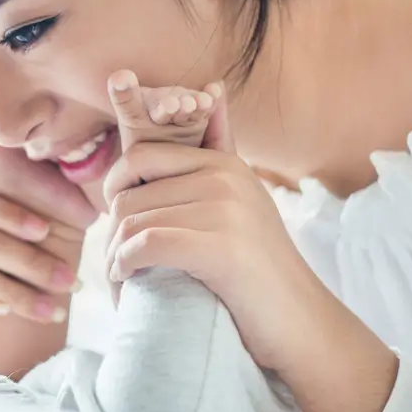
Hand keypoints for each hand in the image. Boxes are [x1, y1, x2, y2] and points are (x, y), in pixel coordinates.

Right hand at [0, 122, 95, 373]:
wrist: (32, 338)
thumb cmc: (44, 274)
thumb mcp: (57, 230)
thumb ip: (44, 186)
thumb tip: (13, 134)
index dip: (14, 215)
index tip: (46, 230)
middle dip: (30, 262)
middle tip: (69, 281)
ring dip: (15, 293)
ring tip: (53, 309)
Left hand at [101, 86, 397, 411]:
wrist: (300, 323)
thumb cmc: (257, 270)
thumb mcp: (241, 202)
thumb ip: (220, 152)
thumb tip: (212, 88)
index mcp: (224, 163)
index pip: (140, 157)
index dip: (116, 191)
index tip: (116, 225)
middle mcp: (225, 177)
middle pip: (129, 194)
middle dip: (112, 233)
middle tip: (114, 264)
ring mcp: (225, 209)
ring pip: (132, 222)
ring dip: (114, 256)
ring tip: (121, 278)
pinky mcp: (220, 247)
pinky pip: (145, 244)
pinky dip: (125, 266)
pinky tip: (126, 281)